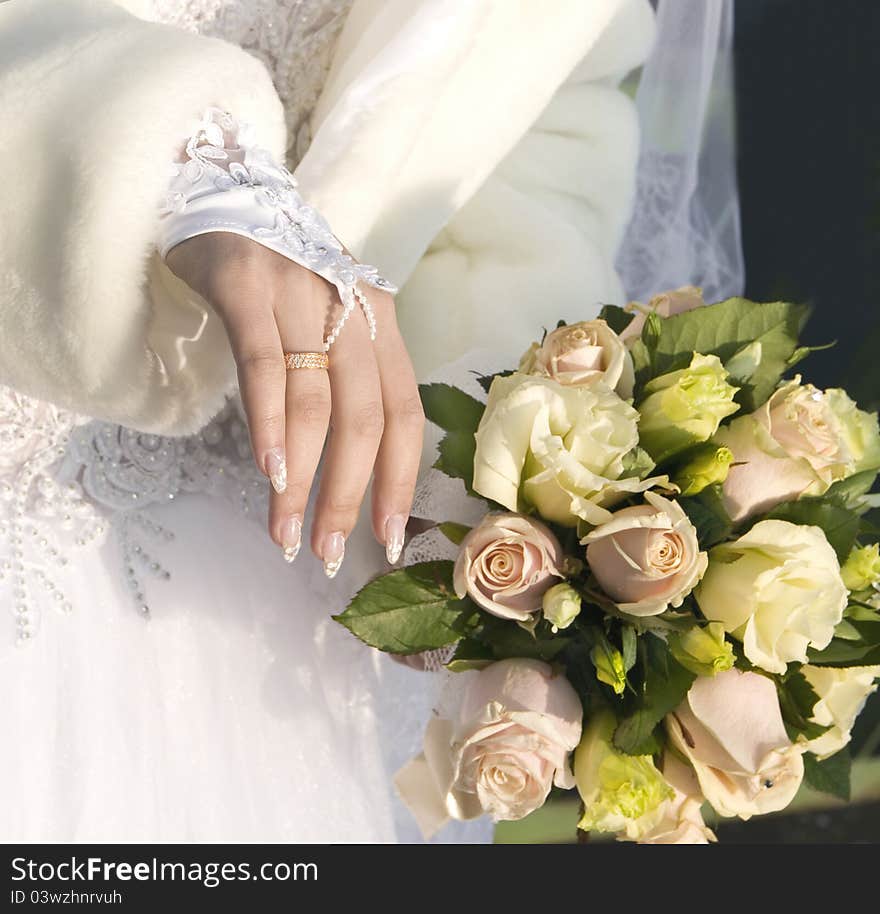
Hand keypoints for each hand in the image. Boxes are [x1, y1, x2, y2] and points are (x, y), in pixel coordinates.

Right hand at [165, 232, 424, 575]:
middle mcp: (352, 307)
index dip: (399, 481)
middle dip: (347, 496)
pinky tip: (269, 473)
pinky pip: (265, 366)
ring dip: (302, 480)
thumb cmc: (284, 280)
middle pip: (364, 420)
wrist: (226, 194)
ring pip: (315, 404)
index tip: (385, 538)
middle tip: (326, 552)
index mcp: (382, 323)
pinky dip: (270, 424)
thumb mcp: (334, 322)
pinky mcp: (246, 285)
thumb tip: (349, 471)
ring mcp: (301, 293)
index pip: (406, 415)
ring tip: (285, 534)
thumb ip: (349, 381)